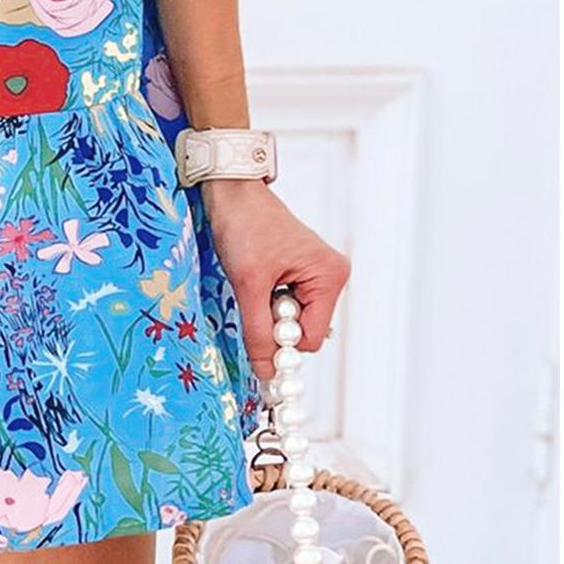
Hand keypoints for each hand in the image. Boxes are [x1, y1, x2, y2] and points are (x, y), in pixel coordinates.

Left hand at [197, 178, 350, 382]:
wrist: (232, 190)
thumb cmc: (244, 225)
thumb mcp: (248, 283)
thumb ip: (258, 332)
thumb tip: (266, 373)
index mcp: (330, 276)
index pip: (309, 338)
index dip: (281, 340)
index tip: (256, 325)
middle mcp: (331, 276)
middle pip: (303, 331)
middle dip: (275, 322)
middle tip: (254, 293)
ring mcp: (318, 275)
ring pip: (294, 319)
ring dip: (270, 310)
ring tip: (255, 279)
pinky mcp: (302, 273)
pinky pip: (289, 305)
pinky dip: (270, 300)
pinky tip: (259, 277)